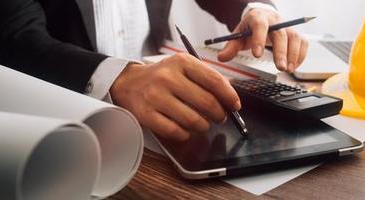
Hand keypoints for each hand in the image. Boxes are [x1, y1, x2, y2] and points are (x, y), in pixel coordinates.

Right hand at [110, 53, 240, 140]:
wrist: (128, 83)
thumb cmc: (163, 77)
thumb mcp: (184, 67)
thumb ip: (207, 78)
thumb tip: (231, 97)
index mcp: (182, 62)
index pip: (215, 81)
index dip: (229, 96)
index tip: (235, 105)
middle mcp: (168, 78)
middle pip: (207, 103)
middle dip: (219, 114)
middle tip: (220, 117)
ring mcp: (155, 97)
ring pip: (193, 120)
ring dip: (204, 126)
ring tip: (203, 124)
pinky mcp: (146, 114)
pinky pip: (176, 132)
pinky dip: (186, 134)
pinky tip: (186, 129)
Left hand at [218, 8, 307, 72]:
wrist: (264, 17)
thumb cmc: (251, 28)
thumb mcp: (239, 35)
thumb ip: (231, 47)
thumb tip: (222, 58)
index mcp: (259, 18)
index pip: (260, 26)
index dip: (259, 39)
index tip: (256, 55)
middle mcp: (276, 21)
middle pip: (281, 34)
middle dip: (281, 52)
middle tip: (279, 67)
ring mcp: (288, 27)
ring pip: (295, 38)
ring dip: (293, 55)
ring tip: (287, 69)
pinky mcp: (296, 35)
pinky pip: (303, 44)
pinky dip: (300, 56)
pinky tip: (293, 66)